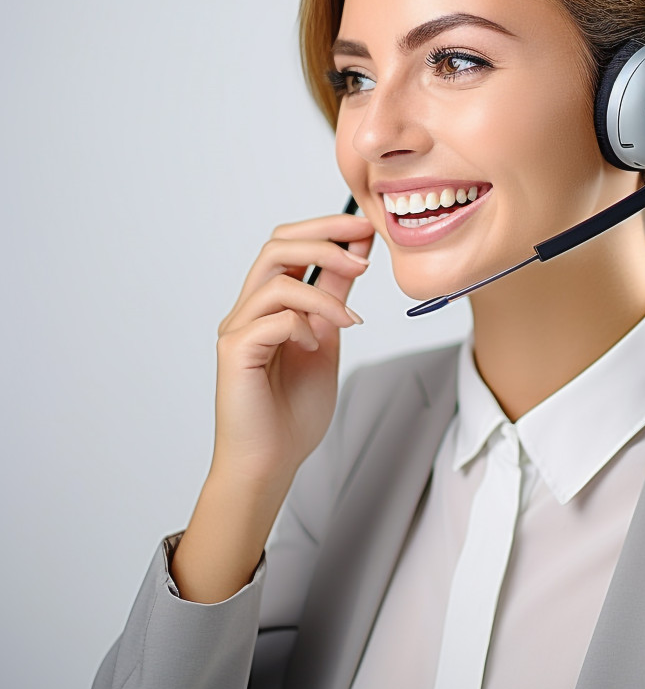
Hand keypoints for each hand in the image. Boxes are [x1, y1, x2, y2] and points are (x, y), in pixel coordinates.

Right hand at [212, 213, 373, 485]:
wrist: (272, 462)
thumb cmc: (294, 410)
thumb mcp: (327, 340)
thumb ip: (335, 299)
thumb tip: (356, 256)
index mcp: (269, 304)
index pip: (290, 244)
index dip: (327, 228)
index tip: (366, 227)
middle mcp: (248, 310)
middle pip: (277, 245)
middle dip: (325, 237)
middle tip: (363, 246)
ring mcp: (238, 329)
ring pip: (276, 278)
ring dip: (324, 293)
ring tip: (351, 319)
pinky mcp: (235, 352)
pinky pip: (273, 319)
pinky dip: (303, 325)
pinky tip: (315, 348)